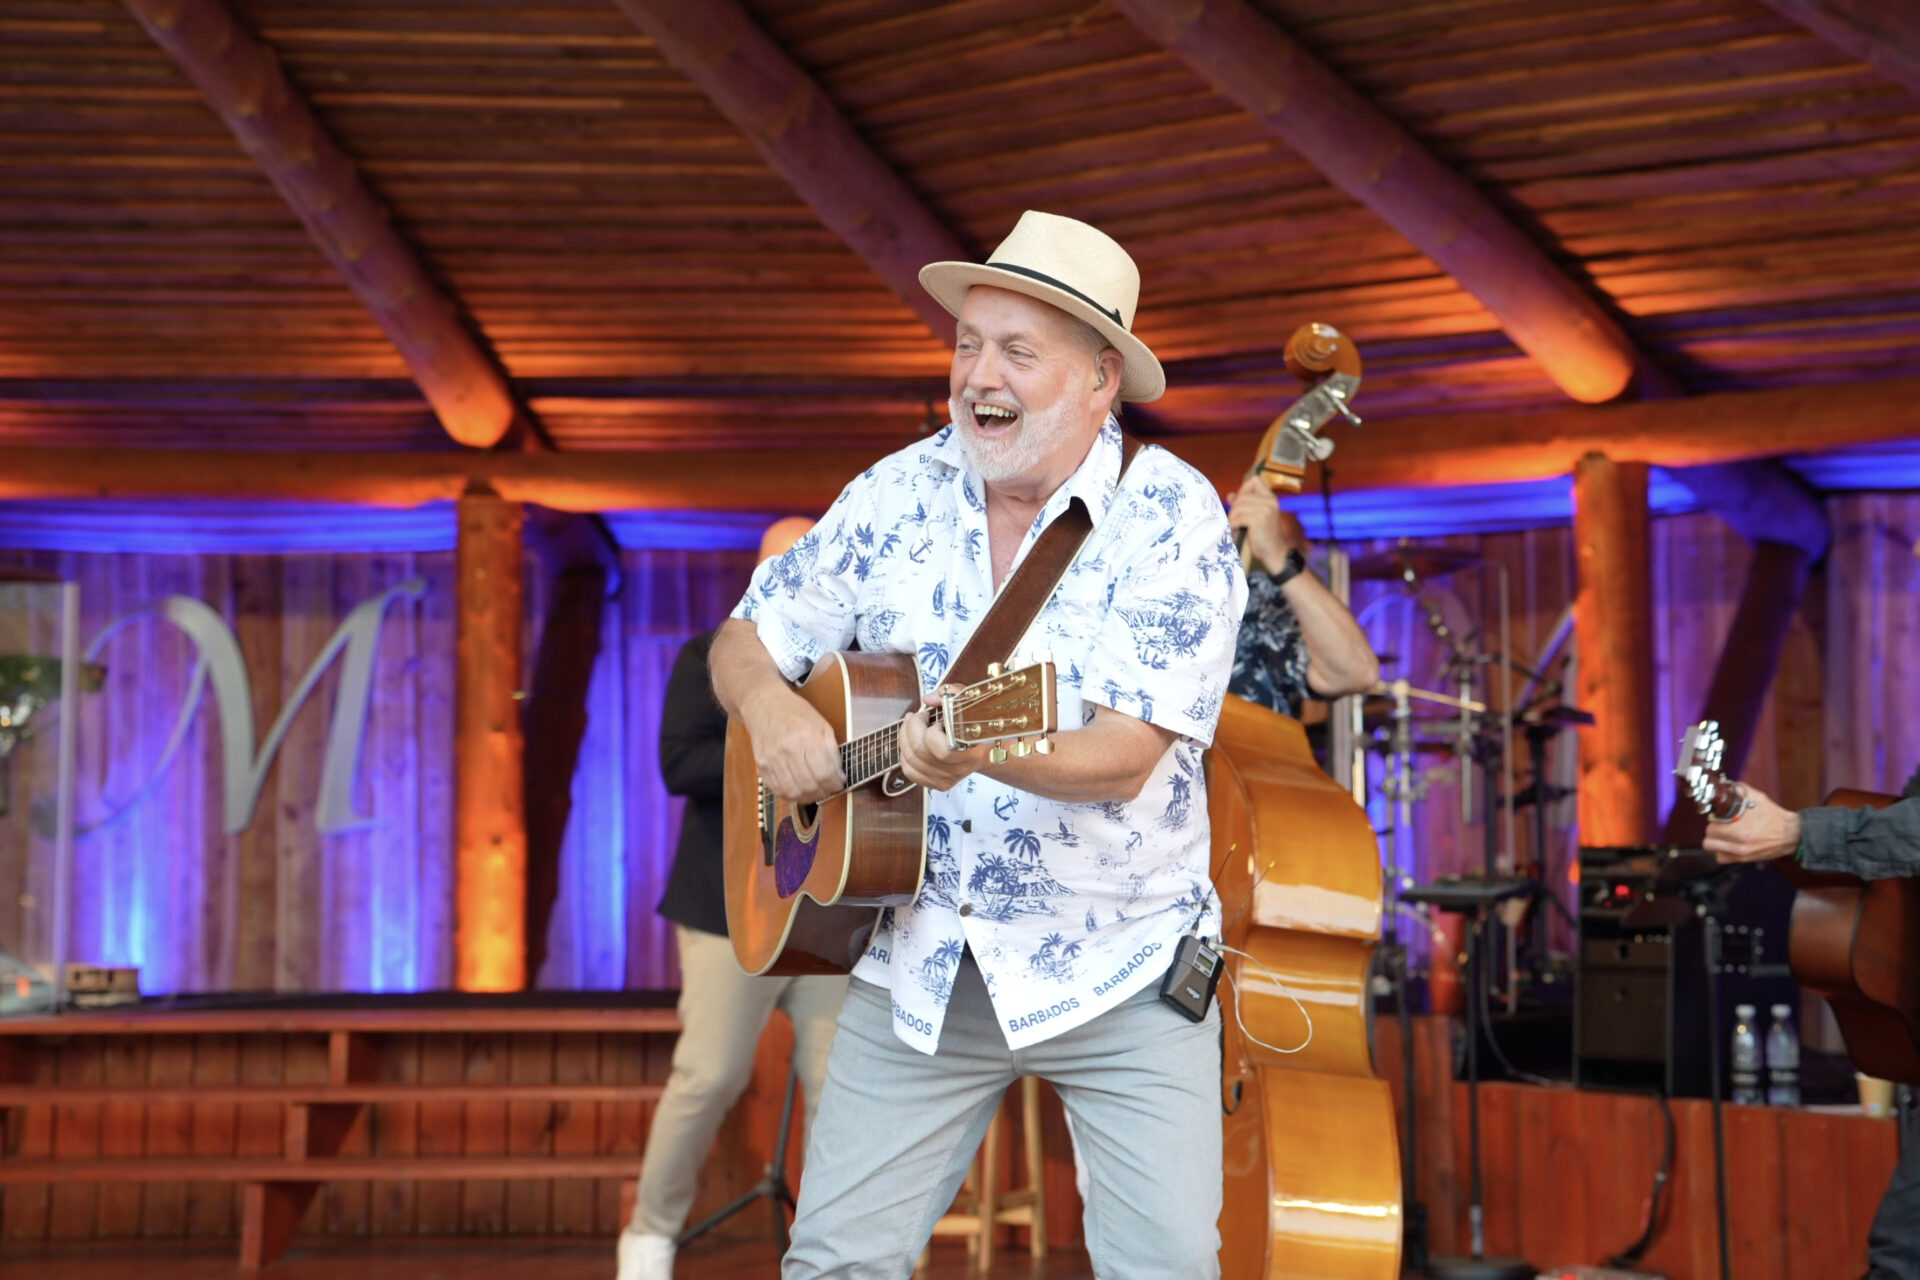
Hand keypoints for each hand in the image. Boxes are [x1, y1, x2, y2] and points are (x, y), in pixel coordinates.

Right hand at [742, 686, 845, 803]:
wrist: (765, 705)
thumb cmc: (796, 714)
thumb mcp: (822, 725)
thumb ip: (832, 751)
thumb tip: (839, 776)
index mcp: (807, 737)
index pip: (824, 772)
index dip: (835, 784)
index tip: (839, 784)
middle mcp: (788, 749)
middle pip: (809, 785)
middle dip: (824, 792)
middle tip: (828, 789)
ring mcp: (772, 759)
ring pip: (793, 791)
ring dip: (808, 797)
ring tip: (815, 791)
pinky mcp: (761, 766)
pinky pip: (778, 790)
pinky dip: (791, 794)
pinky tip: (799, 788)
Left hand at [898, 689, 982, 791]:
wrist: (987, 748)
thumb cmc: (977, 723)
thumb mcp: (970, 701)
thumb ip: (951, 694)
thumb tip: (928, 700)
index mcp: (972, 749)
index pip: (942, 749)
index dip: (930, 730)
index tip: (932, 717)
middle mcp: (960, 768)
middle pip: (920, 752)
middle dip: (911, 728)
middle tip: (917, 716)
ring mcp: (949, 779)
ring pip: (911, 761)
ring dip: (904, 738)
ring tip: (911, 725)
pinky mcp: (939, 784)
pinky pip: (910, 772)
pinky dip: (905, 755)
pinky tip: (911, 743)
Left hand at [1226, 474, 1307, 575]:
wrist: (1274, 553)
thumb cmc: (1263, 536)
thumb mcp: (1254, 517)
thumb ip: (1243, 504)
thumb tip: (1230, 495)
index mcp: (1270, 498)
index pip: (1254, 480)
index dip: (1243, 489)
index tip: (1241, 503)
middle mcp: (1269, 501)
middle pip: (1242, 495)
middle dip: (1235, 509)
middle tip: (1236, 521)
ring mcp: (1265, 509)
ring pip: (1238, 507)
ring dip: (1233, 518)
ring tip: (1236, 527)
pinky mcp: (1258, 519)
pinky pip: (1237, 518)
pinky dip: (1233, 525)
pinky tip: (1236, 531)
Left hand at [1701, 785, 1803, 862]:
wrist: (1791, 834)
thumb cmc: (1774, 817)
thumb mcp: (1758, 799)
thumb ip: (1740, 791)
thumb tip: (1727, 786)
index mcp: (1740, 829)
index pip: (1711, 828)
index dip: (1714, 821)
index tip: (1719, 817)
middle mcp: (1739, 844)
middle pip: (1709, 840)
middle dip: (1713, 831)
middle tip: (1720, 826)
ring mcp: (1741, 854)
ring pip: (1713, 850)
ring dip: (1715, 842)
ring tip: (1724, 835)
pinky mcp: (1745, 860)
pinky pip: (1722, 859)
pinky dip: (1722, 852)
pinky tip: (1728, 844)